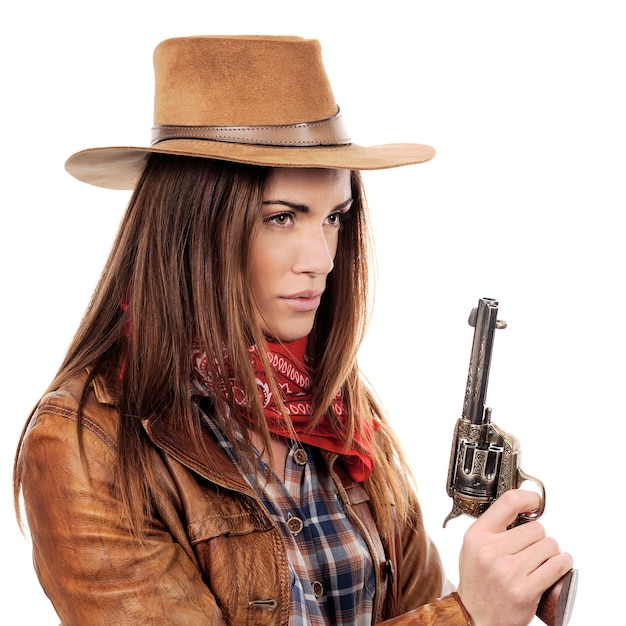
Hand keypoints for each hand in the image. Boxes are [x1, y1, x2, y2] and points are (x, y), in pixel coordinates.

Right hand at [456, 489, 572, 625]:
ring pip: (548, 545)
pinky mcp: (525, 590)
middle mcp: (491, 551)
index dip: (527, 497)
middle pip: (535, 528)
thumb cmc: (478, 582)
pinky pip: (556, 566)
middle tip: (533, 548)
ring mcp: (508, 571)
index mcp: (477, 536)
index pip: (507, 503)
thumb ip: (492, 528)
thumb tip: (520, 507)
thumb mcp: (473, 548)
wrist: (475, 617)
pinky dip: (563, 563)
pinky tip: (559, 564)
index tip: (535, 501)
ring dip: (551, 551)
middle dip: (539, 537)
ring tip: (542, 560)